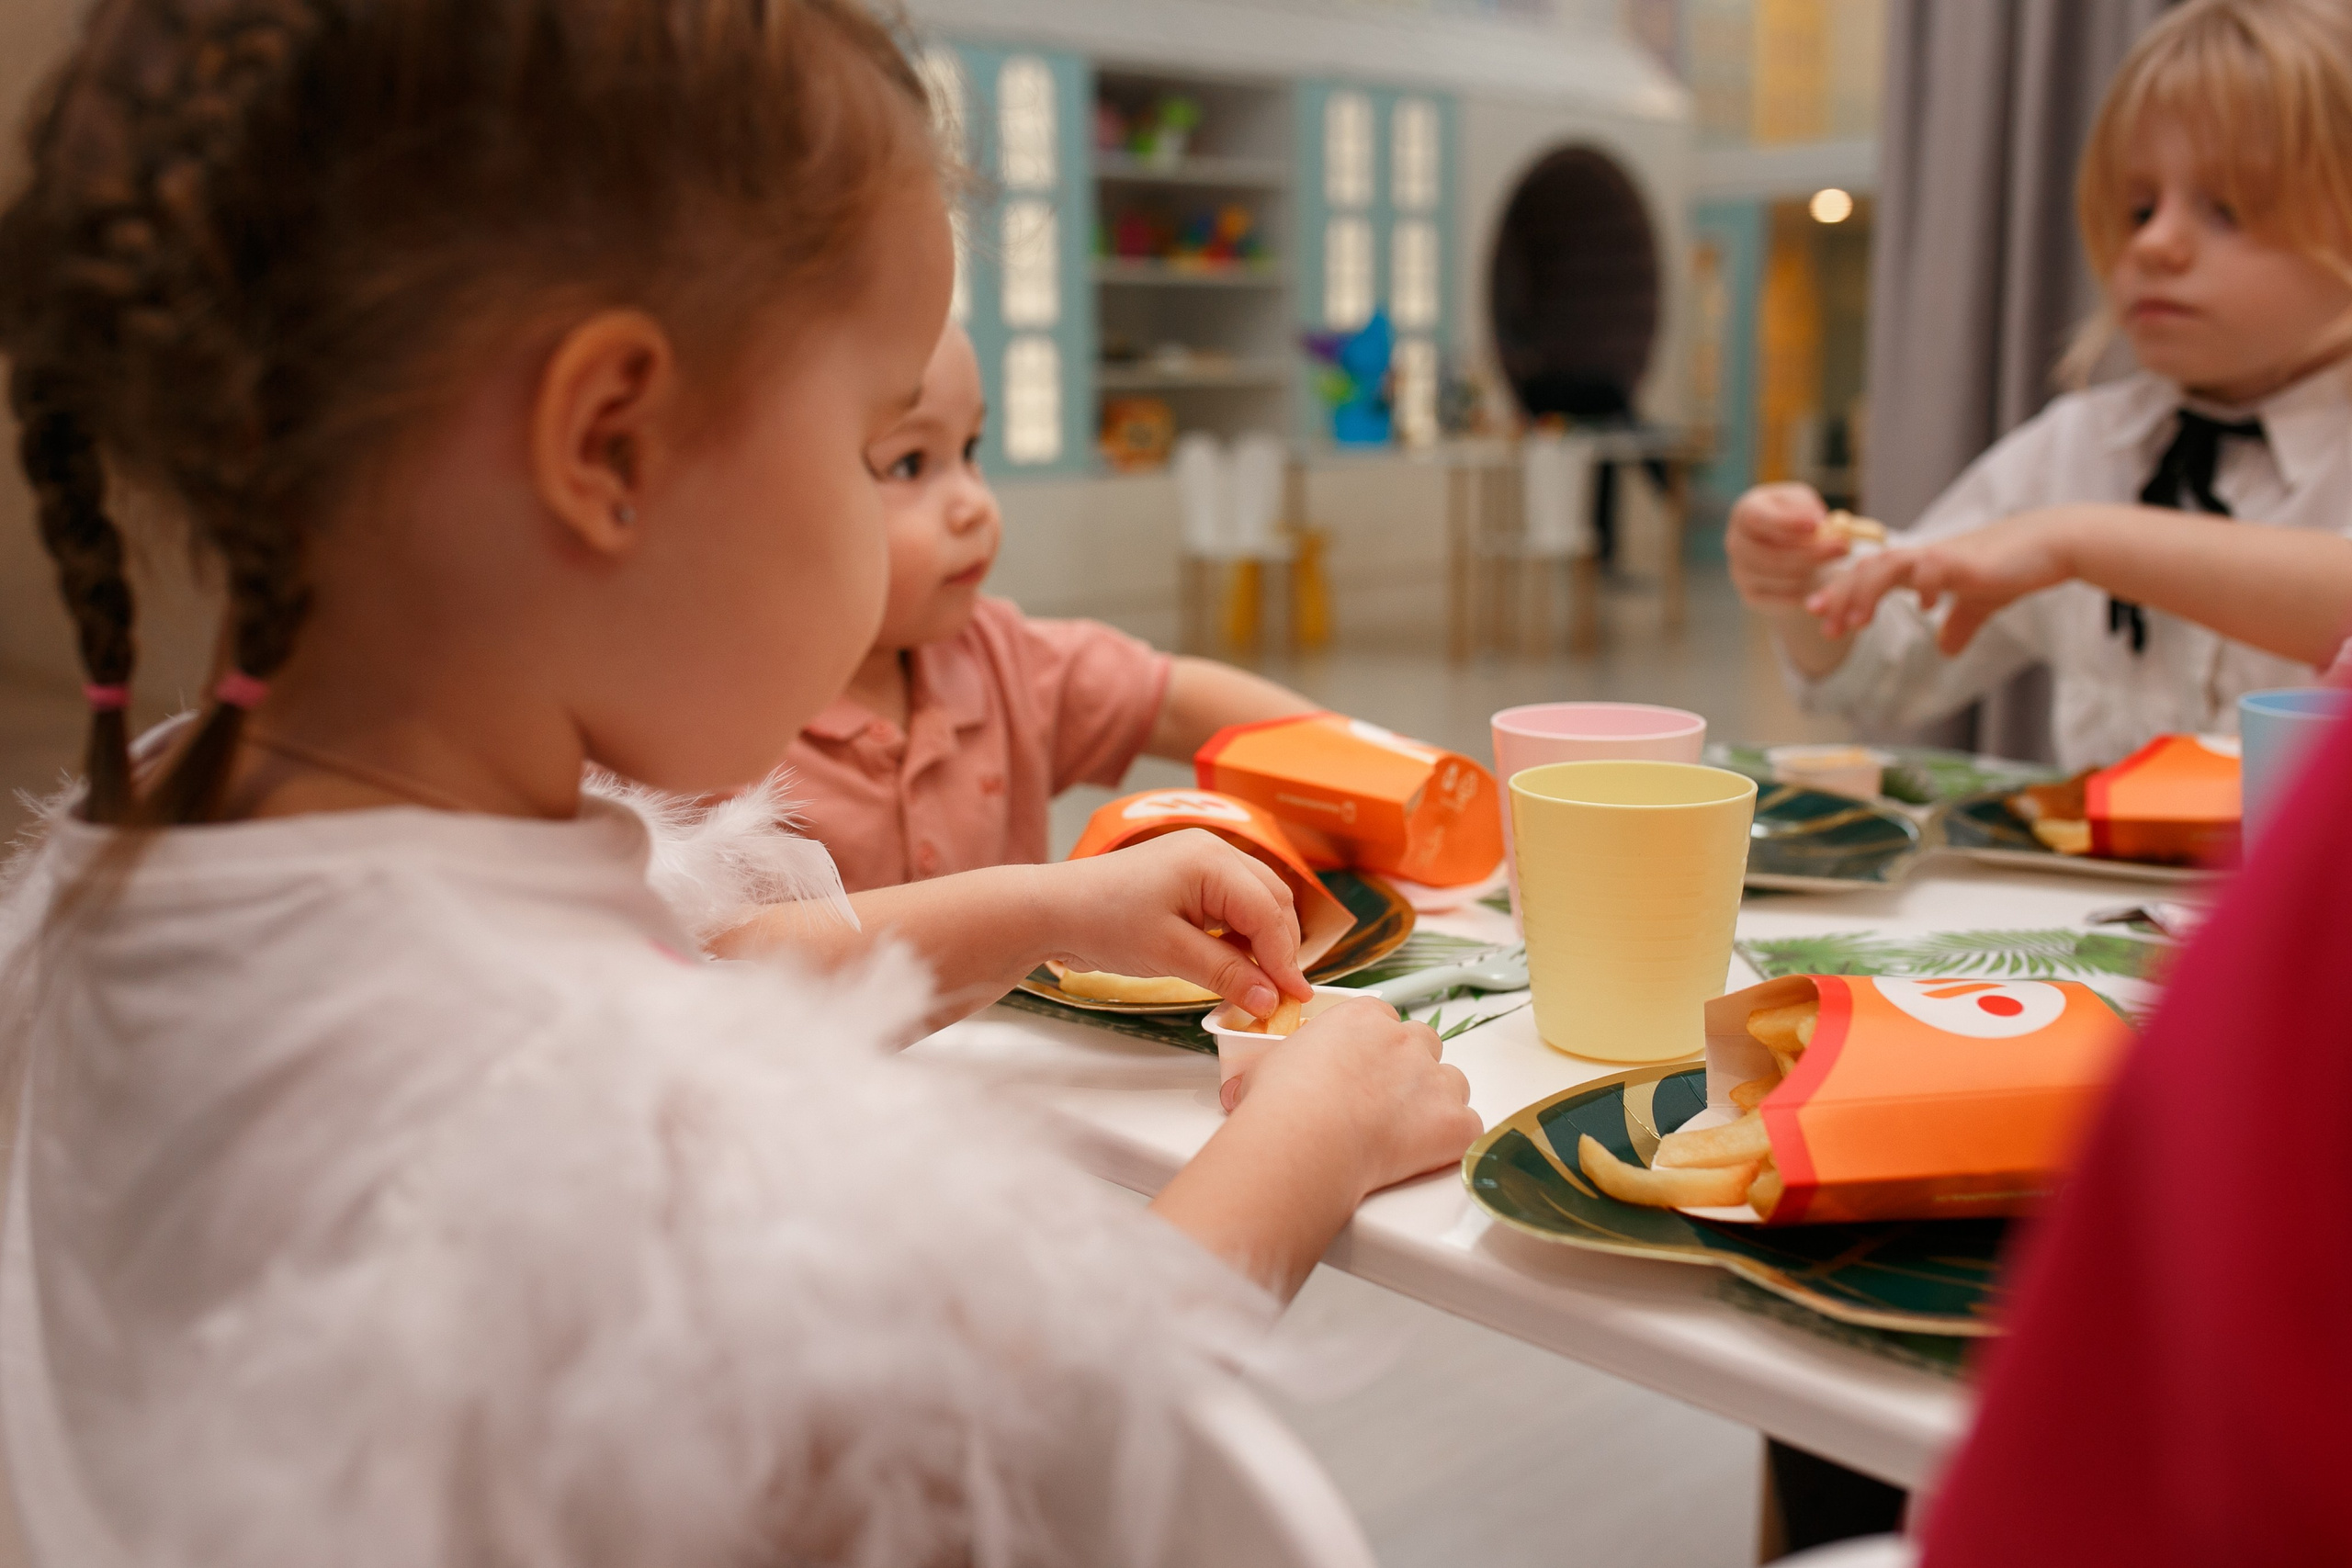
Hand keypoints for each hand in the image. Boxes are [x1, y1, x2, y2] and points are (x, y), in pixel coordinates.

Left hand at [1038, 829, 1311, 1016]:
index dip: (1285, 959)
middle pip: (1271, 902)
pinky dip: (1242, 937)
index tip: (1297, 998)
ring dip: (1264, 943)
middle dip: (1281, 948)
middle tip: (1283, 996)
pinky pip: (1233, 906)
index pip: (1267, 912)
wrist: (1053, 909)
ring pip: (1257, 904)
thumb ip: (1226, 974)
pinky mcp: (1190, 879)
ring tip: (1264, 987)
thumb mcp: (1169, 953)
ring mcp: (1202, 862)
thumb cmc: (1103, 922)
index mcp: (1211, 860)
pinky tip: (1239, 967)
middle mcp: (1214, 852)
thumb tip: (1270, 1001)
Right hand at [1222, 997, 1479, 1194]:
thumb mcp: (1264, 1070)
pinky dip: (1451, 1141)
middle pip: (1425, 1044)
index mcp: (1363, 1018)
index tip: (1362, 1071)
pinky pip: (1467, 1127)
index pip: (1384, 1021)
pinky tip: (1423, 1156)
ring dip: (1435, 1102)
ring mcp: (1435, 1080)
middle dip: (1410, 1070)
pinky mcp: (1454, 1122)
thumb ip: (1273, 1070)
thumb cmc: (1281, 1104)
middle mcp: (1406, 1040)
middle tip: (1382, 1102)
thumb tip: (1243, 1091)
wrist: (1304, 1141)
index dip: (1375, 1049)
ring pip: (1452, 1083)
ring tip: (1402, 1132)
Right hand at [1727, 483, 1849, 609]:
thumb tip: (1816, 521)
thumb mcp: (1802, 502)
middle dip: (1810, 552)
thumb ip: (1806, 507)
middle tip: (1843, 547)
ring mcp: (1740, 571)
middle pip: (1769, 554)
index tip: (1817, 525)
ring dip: (1812, 569)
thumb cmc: (1796, 516)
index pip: (1757, 519)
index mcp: (1745, 512)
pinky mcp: (1751, 595)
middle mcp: (1735, 542)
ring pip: (1779, 577)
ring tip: (1835, 557)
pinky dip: (1806, 587)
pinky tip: (1820, 574)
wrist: (1786, 546)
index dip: (1787, 523)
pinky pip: (1783, 596)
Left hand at [1805, 511, 2076, 653]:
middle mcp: (1925, 559)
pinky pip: (1936, 568)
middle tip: (1823, 626)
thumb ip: (1959, 624)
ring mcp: (1944, 557)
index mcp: (1922, 568)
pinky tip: (1926, 607)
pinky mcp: (1966, 559)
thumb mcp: (1981, 603)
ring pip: (1889, 565)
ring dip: (1867, 592)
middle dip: (1840, 597)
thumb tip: (1946, 649)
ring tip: (1855, 622)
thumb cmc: (2016, 568)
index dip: (1842, 594)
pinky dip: (1926, 585)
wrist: (2054, 543)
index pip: (1869, 576)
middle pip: (1867, 570)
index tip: (1818, 617)